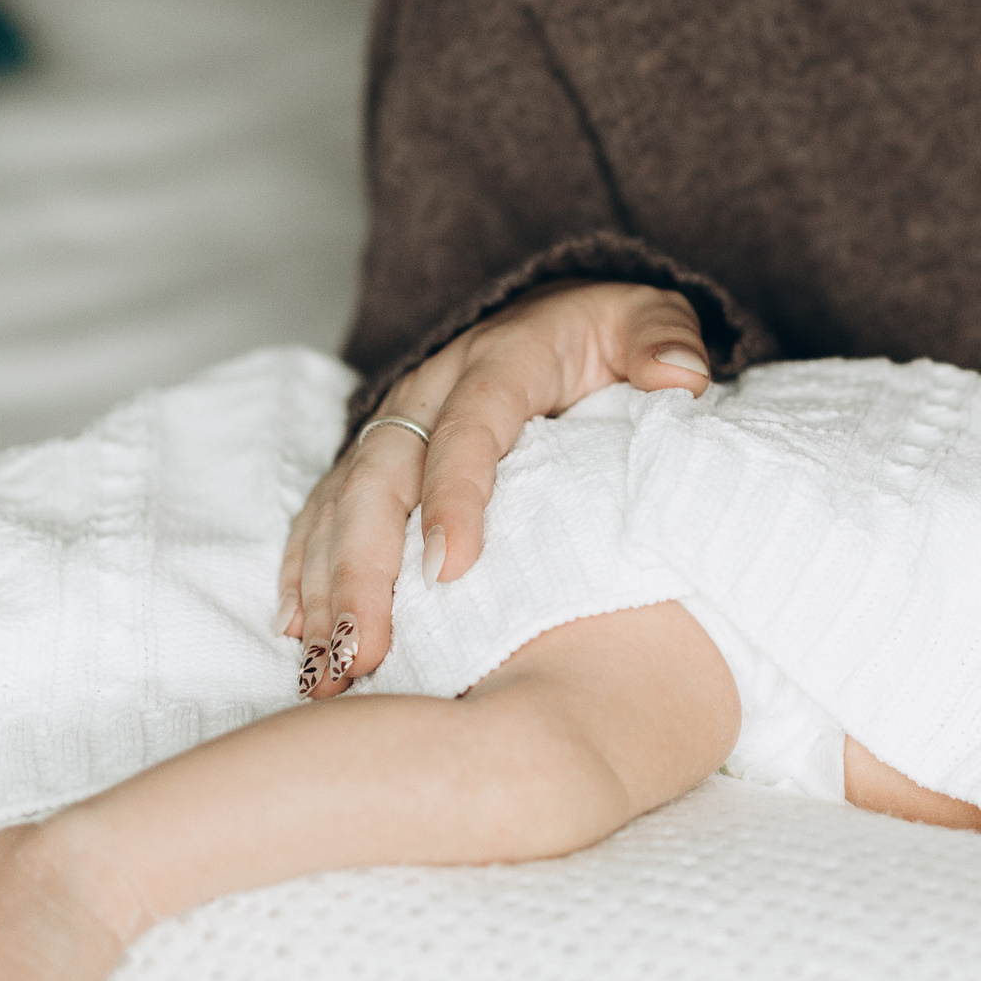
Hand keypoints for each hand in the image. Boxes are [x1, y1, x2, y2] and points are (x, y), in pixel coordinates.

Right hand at [278, 282, 713, 695]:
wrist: (556, 313)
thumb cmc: (606, 333)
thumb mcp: (648, 318)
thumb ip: (666, 340)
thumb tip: (680, 376)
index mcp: (500, 361)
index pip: (470, 428)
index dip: (454, 496)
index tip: (449, 570)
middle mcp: (430, 391)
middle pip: (381, 478)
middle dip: (362, 568)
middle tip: (364, 651)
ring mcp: (395, 426)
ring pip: (342, 503)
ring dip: (325, 586)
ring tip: (326, 667)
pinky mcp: (376, 457)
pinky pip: (326, 512)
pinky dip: (306, 570)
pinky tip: (300, 632)